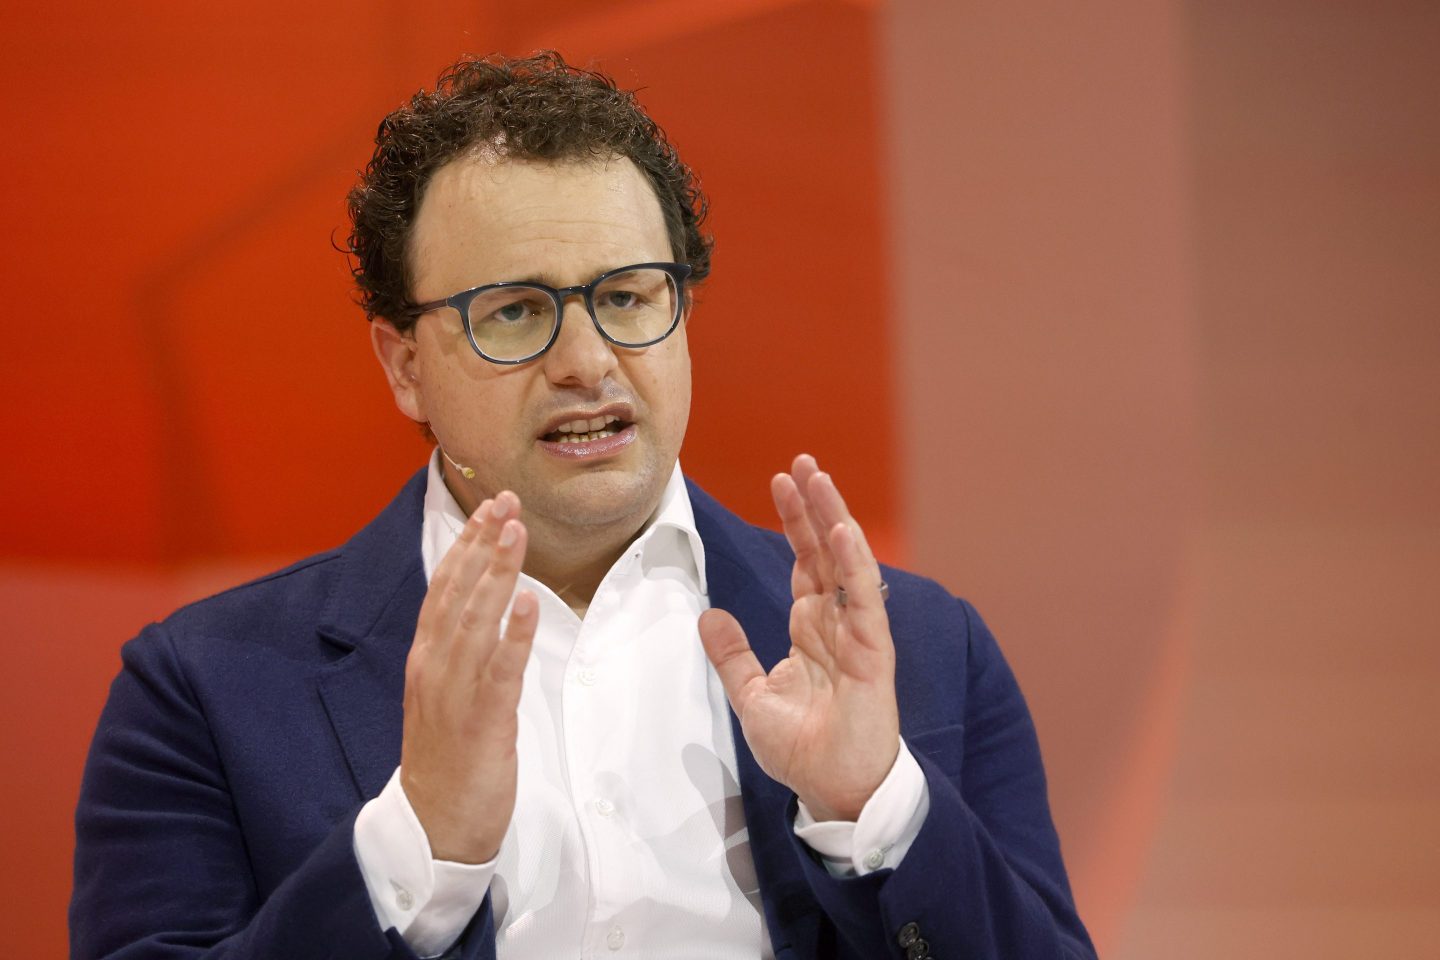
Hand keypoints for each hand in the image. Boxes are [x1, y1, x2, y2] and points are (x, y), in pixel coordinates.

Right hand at [399, 491, 537, 862]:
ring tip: (516, 532)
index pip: (444, 590)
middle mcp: (434, 668)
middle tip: (507, 501)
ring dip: (497, 573)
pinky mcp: (480, 721)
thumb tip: (482, 614)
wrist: (435, 825)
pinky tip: (527, 602)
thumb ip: (458, 655)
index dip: (465, 546)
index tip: (488, 509)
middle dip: (482, 544)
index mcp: (425, 659)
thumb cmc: (448, 760)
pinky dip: (513, 633)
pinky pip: (498, 669)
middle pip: (457, 593)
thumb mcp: (445, 696)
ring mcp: (454, 693)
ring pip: (475, 621)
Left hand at [699, 454, 899, 821]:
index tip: (781, 481)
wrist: (832, 790)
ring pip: (848, 564)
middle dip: (815, 505)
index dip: (794, 521)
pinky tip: (841, 532)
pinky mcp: (873, 654)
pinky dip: (854, 565)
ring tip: (820, 479)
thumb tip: (708, 615)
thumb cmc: (803, 748)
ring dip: (834, 519)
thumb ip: (733, 654)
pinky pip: (865, 601)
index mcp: (812, 627)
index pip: (805, 561)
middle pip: (827, 551)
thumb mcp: (751, 695)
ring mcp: (858, 634)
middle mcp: (838, 622)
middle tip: (802, 461)